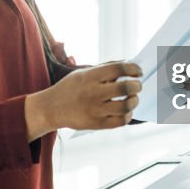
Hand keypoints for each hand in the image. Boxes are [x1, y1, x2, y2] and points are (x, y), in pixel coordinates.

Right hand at [24, 61, 141, 140]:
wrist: (51, 108)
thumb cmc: (70, 88)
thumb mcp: (83, 73)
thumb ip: (104, 68)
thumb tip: (127, 64)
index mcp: (90, 77)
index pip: (118, 69)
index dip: (133, 69)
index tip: (138, 71)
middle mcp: (93, 93)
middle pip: (125, 87)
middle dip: (137, 86)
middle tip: (137, 85)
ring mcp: (95, 110)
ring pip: (125, 106)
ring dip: (134, 101)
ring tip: (133, 98)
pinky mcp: (96, 124)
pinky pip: (120, 121)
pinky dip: (128, 115)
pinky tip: (126, 111)